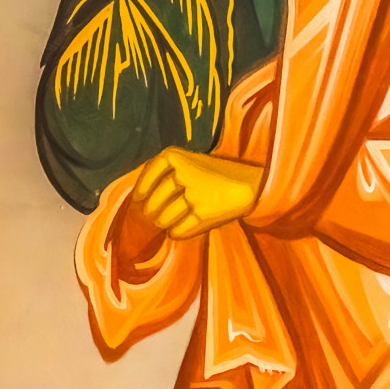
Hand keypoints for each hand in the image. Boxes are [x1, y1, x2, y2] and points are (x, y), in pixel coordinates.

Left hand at [130, 147, 264, 237]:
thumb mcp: (190, 162)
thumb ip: (164, 175)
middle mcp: (181, 172)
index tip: (138, 200)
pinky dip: (176, 233)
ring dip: (163, 225)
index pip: (147, 176)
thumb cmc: (216, 176)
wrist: (251, 185)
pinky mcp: (203, 214)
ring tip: (167, 224)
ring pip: (163, 219)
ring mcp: (192, 194)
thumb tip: (139, 201)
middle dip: (152, 214)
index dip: (141, 190)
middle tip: (154, 218)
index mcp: (174, 155)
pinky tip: (178, 230)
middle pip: (153, 202)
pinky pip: (177, 231)